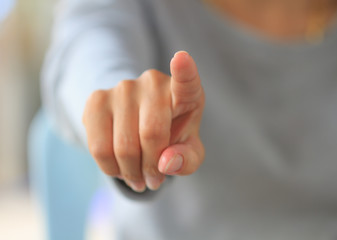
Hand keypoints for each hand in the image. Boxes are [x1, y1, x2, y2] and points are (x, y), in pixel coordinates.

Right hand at [83, 51, 204, 191]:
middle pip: (151, 135)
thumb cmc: (171, 134)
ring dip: (131, 173)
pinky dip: (110, 168)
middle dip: (151, 168)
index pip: (186, 79)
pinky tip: (119, 168)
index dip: (184, 70)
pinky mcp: (97, 99)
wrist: (139, 121)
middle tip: (153, 180)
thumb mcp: (188, 150)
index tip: (181, 58)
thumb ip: (187, 159)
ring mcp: (123, 87)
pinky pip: (98, 146)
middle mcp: (153, 82)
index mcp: (185, 92)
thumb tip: (165, 163)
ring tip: (137, 177)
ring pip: (122, 146)